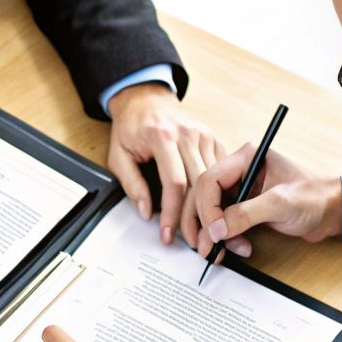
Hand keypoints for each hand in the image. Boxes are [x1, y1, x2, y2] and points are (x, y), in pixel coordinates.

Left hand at [105, 83, 223, 247]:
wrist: (146, 99)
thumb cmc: (131, 127)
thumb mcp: (119, 155)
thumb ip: (131, 184)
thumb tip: (146, 212)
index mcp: (162, 136)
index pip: (174, 183)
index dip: (172, 213)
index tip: (167, 233)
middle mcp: (188, 134)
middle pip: (199, 184)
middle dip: (195, 218)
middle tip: (191, 242)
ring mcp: (204, 135)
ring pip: (215, 180)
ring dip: (211, 209)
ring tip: (205, 233)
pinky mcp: (213, 138)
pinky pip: (222, 170)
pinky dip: (221, 192)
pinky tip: (216, 210)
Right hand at [180, 144, 341, 260]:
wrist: (332, 211)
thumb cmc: (314, 197)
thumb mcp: (280, 203)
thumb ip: (246, 214)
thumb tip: (216, 229)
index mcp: (246, 158)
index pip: (210, 180)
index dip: (207, 208)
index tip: (214, 231)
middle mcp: (238, 171)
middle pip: (203, 196)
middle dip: (203, 224)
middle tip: (205, 247)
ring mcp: (240, 190)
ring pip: (210, 212)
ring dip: (215, 236)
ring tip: (224, 252)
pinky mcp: (243, 207)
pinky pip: (223, 223)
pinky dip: (226, 239)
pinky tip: (240, 248)